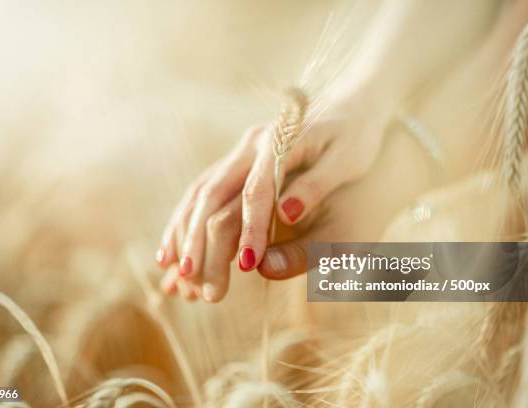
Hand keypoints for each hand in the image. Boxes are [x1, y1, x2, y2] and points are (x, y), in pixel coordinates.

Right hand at [156, 85, 392, 301]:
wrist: (350, 106)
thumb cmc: (356, 137)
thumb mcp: (348, 160)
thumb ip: (316, 185)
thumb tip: (286, 214)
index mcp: (281, 142)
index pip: (257, 191)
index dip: (250, 229)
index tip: (246, 265)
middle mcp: (252, 144)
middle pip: (214, 192)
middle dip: (200, 237)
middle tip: (192, 278)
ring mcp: (240, 151)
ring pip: (200, 191)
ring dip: (184, 230)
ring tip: (172, 271)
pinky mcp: (237, 161)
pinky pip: (202, 190)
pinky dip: (186, 219)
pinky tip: (174, 245)